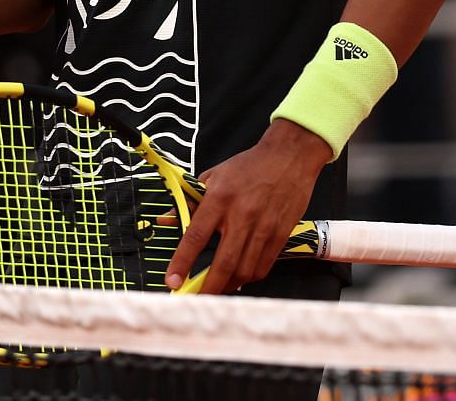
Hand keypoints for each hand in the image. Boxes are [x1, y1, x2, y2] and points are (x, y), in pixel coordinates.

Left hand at [165, 120, 328, 294]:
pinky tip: (240, 277)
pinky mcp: (281, 234)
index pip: (195, 236)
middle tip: (196, 299)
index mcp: (219, 198)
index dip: (182, 262)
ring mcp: (263, 226)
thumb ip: (189, 201)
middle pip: (224, 262)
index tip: (172, 281)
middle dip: (208, 287)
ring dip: (228, 285)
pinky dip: (249, 277)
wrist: (289, 157)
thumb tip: (166, 220)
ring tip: (217, 288)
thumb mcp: (212, 176)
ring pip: (245, 269)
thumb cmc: (247, 166)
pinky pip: (263, 266)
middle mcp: (241, 215)